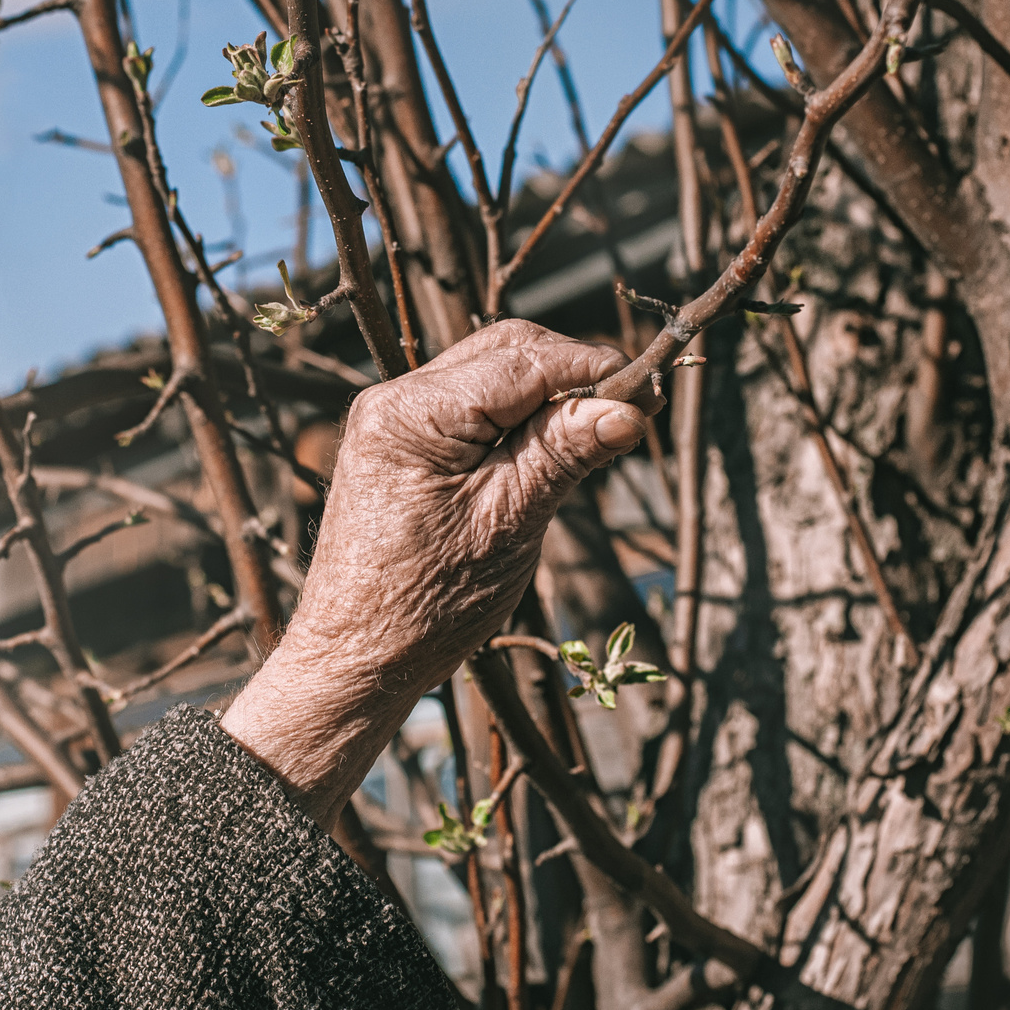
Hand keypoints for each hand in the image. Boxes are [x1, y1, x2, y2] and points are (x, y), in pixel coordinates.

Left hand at [222, 321, 648, 819]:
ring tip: (598, 432)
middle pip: (507, 352)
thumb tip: (630, 405)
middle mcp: (394, 399)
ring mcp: (391, 419)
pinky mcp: (398, 443)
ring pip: (490, 373)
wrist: (357, 657)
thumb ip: (565, 453)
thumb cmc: (427, 604)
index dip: (594, 370)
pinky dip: (516, 415)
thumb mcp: (510, 522)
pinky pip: (469, 405)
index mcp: (416, 413)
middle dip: (572, 372)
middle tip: (633, 410)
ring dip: (547, 392)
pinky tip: (550, 448)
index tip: (652, 390)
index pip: (525, 361)